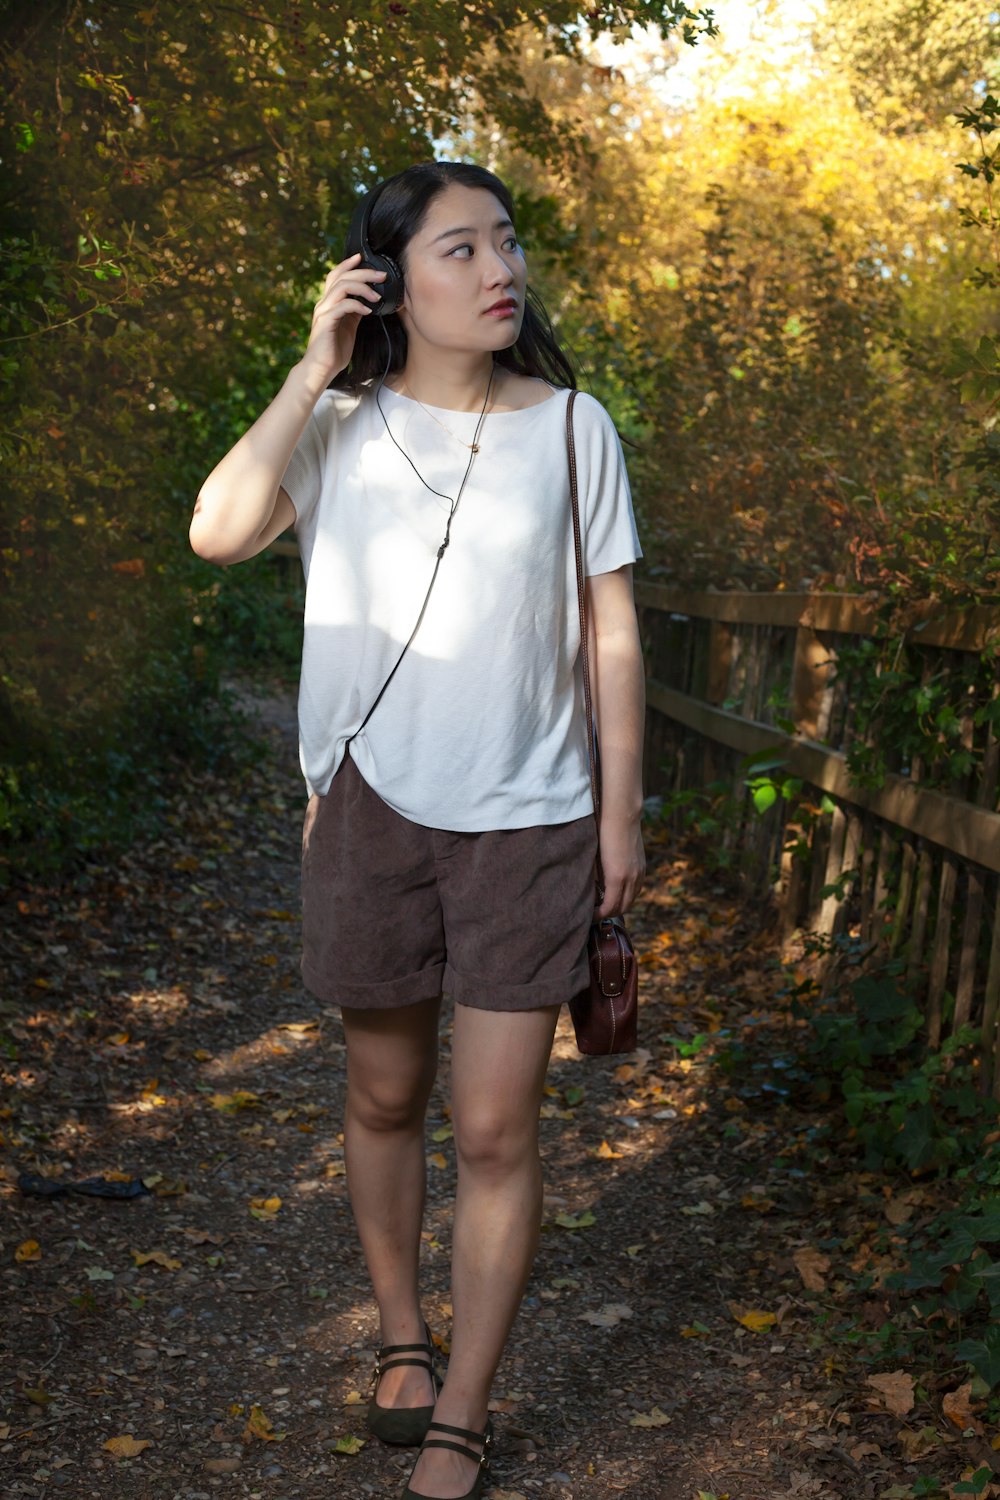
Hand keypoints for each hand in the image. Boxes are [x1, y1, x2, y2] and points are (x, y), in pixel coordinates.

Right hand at [298, 252, 386, 385]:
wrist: (321, 369)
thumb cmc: (334, 350)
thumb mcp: (349, 326)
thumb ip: (354, 311)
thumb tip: (367, 300)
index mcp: (328, 302)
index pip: (336, 275)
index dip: (348, 264)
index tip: (362, 257)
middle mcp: (324, 303)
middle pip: (341, 276)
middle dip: (364, 273)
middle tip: (382, 275)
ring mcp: (323, 311)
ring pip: (342, 287)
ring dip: (363, 288)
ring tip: (377, 297)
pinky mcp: (326, 322)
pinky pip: (343, 306)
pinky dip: (358, 305)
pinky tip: (368, 310)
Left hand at [594, 812, 644, 919]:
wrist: (622, 815)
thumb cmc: (602, 834)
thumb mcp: (594, 860)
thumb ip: (595, 879)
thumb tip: (592, 893)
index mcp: (616, 879)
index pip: (610, 908)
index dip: (599, 916)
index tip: (588, 916)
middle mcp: (631, 879)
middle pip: (622, 907)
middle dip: (609, 913)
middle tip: (595, 913)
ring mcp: (639, 873)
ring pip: (632, 900)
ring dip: (620, 905)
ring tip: (606, 904)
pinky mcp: (642, 867)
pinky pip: (637, 889)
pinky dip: (628, 895)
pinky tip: (618, 891)